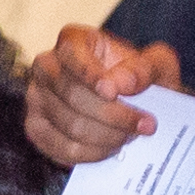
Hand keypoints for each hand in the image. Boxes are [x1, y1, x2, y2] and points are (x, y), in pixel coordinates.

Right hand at [27, 26, 178, 168]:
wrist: (134, 106)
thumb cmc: (141, 81)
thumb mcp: (158, 66)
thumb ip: (145, 68)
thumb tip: (121, 84)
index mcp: (73, 40)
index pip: (72, 55)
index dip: (90, 75)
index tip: (114, 93)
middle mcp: (46, 66)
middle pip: (71, 94)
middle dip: (112, 116)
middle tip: (144, 125)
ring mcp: (36, 99)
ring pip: (69, 125)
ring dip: (107, 137)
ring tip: (130, 137)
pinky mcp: (36, 129)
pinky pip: (60, 148)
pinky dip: (91, 153)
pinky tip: (111, 149)